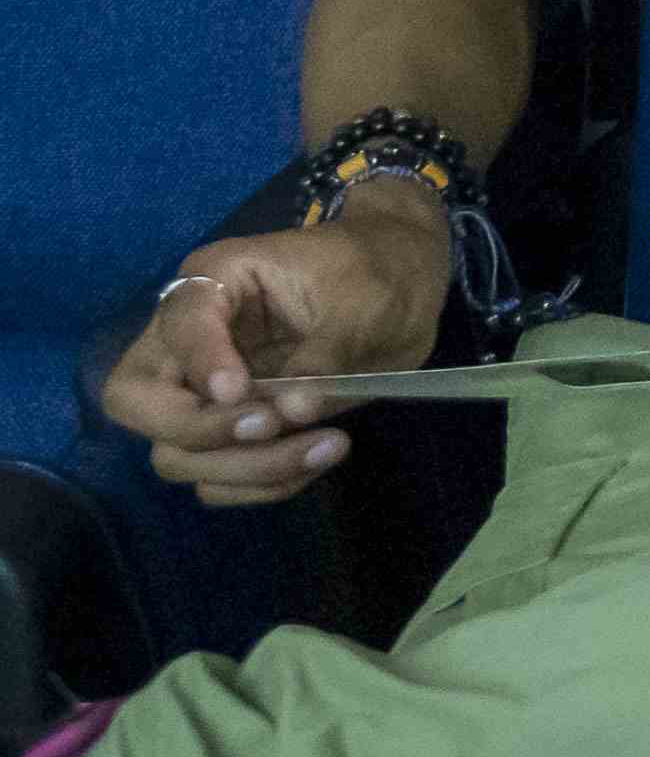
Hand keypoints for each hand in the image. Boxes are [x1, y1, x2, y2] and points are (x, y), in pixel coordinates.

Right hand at [101, 196, 449, 503]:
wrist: (407, 289)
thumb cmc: (379, 272)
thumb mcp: (366, 300)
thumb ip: (327, 352)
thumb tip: (294, 411)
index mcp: (217, 281)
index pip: (177, 324)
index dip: (200, 362)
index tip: (239, 391)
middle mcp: (190, 340)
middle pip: (135, 400)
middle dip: (196, 427)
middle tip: (269, 426)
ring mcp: (203, 392)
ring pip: (175, 453)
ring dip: (244, 465)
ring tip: (330, 446)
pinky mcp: (231, 431)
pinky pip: (214, 479)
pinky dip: (258, 484)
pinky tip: (317, 461)